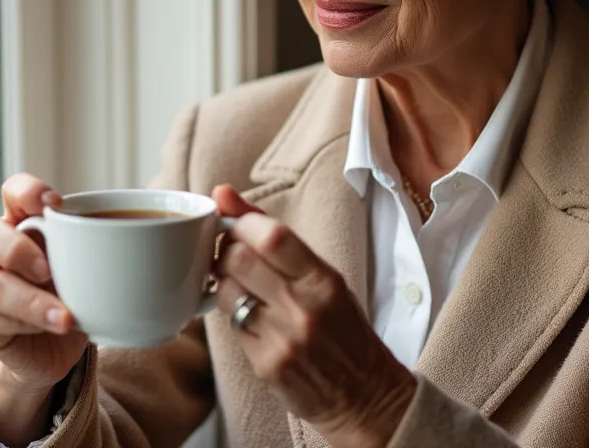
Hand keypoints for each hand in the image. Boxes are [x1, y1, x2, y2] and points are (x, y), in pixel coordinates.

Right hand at [0, 173, 88, 392]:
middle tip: (49, 270)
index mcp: (20, 221)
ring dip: (32, 301)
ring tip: (66, 316)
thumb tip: (160, 237)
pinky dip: (27, 323)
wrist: (53, 347)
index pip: (13, 191)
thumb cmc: (71, 293)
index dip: (28, 191)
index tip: (57, 204)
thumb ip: (102, 246)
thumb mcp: (89, 265)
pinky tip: (52, 326)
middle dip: (18, 251)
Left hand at [212, 185, 416, 447]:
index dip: (241, 222)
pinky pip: (232, 326)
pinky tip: (252, 317)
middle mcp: (303, 309)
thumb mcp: (325, 278)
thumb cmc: (343, 328)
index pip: (272, 237)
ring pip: (228, 292)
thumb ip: (277, 238)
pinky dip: (235, 315)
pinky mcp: (265, 365)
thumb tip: (224, 193)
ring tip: (243, 286)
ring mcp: (282, 340)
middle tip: (230, 253)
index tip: (233, 220)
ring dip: (226, 283)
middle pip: (239, 260)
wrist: (364, 394)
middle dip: (225, 250)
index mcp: (323, 280)